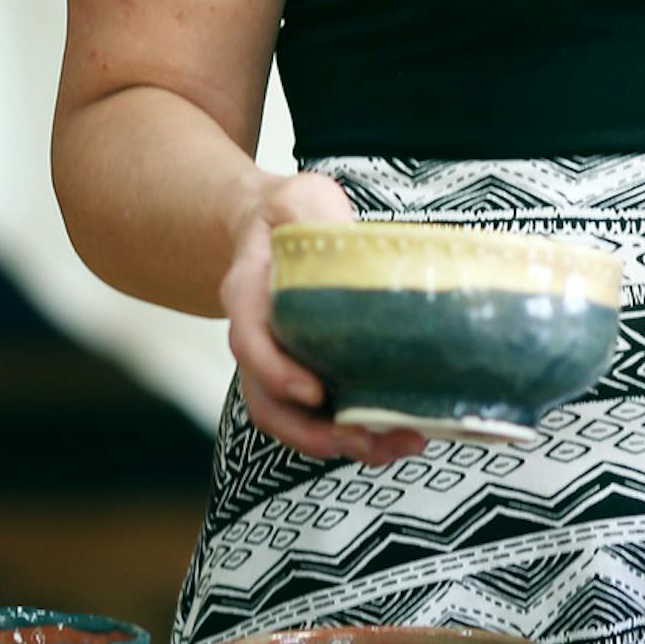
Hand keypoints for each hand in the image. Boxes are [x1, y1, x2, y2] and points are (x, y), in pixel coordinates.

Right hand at [222, 169, 427, 464]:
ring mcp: (278, 364)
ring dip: (339, 444)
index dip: (276, 372)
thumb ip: (313, 213)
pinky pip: (317, 417)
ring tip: (395, 446)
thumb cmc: (292, 214)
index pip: (248, 341)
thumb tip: (343, 234)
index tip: (315, 393)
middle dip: (313, 433)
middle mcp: (255, 339)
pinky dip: (352, 433)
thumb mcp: (301, 198)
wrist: (274, 229)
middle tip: (366, 442)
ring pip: (291, 421)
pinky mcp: (306, 375)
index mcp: (247, 293)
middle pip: (266, 402)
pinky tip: (397, 434)